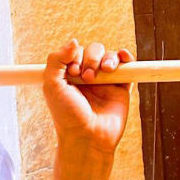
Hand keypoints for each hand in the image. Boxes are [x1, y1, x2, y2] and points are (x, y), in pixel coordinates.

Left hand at [43, 40, 132, 157]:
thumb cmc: (67, 116)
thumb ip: (56, 61)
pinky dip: (126, 57)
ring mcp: (105, 82)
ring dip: (107, 58)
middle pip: (93, 51)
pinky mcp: (121, 88)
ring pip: (109, 56)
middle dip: (91, 58)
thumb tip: (73, 40)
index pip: (75, 52)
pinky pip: (126, 66)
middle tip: (86, 77)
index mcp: (69, 76)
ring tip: (104, 71)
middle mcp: (86, 77)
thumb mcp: (52, 86)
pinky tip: (122, 57)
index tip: (72, 72)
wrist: (88, 138)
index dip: (75, 56)